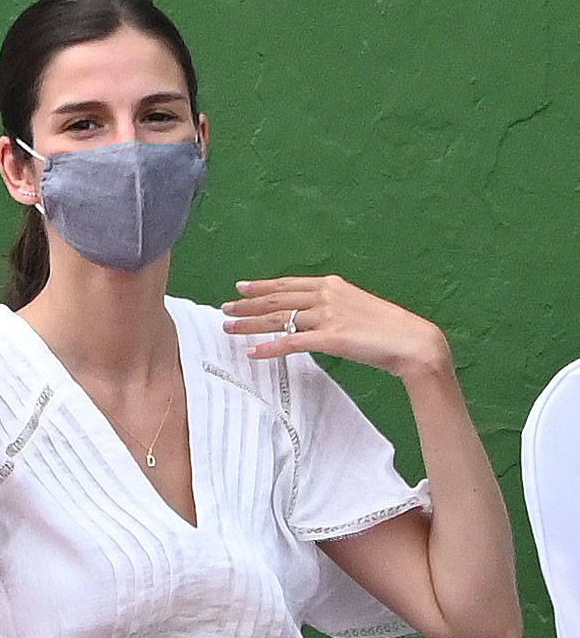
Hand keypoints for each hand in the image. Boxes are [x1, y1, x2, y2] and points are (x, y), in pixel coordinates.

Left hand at [221, 274, 451, 380]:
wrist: (413, 341)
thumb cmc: (388, 329)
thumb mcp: (357, 309)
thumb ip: (334, 308)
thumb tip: (314, 317)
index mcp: (333, 285)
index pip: (288, 284)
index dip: (262, 286)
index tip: (241, 288)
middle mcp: (327, 296)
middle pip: (278, 299)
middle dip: (248, 305)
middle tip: (224, 309)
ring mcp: (328, 316)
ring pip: (279, 318)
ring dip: (250, 324)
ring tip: (229, 328)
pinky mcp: (331, 339)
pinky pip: (292, 343)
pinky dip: (269, 348)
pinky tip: (252, 352)